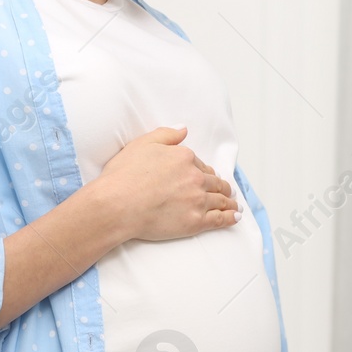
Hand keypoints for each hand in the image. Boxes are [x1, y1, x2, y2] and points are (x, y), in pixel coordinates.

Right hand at [92, 125, 237, 241]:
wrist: (117, 205)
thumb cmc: (124, 176)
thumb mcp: (142, 144)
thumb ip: (166, 135)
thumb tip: (184, 129)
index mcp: (184, 158)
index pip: (200, 165)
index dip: (204, 172)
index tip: (207, 176)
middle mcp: (195, 177)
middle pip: (214, 182)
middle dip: (221, 186)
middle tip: (226, 191)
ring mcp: (197, 200)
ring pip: (220, 200)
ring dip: (229, 201)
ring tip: (234, 204)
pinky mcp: (196, 222)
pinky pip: (219, 219)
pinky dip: (229, 217)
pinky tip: (234, 217)